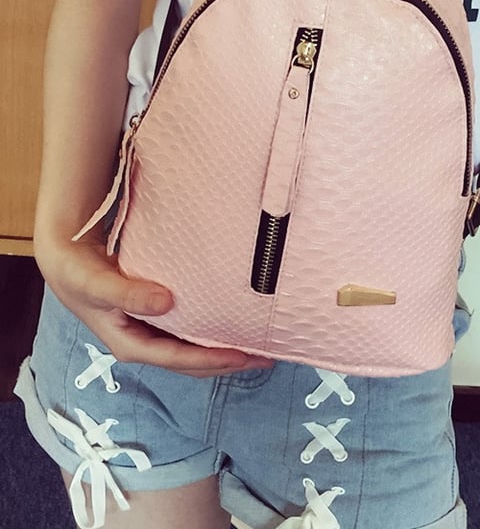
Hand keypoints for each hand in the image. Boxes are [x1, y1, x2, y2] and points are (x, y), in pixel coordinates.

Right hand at [35, 236, 273, 376]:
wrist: (68, 262)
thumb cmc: (81, 275)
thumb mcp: (98, 285)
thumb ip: (129, 294)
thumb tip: (166, 302)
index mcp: (132, 345)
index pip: (180, 360)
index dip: (213, 360)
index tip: (244, 357)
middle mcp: (146, 344)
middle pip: (193, 361)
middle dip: (228, 362)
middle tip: (266, 358)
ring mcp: (152, 333)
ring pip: (194, 348)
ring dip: (224, 349)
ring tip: (258, 345)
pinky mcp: (157, 319)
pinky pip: (190, 331)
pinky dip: (212, 330)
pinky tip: (233, 323)